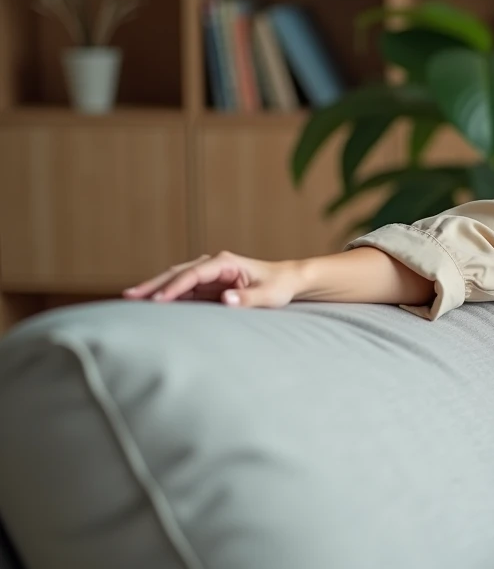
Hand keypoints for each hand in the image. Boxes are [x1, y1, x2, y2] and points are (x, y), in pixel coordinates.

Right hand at [122, 251, 301, 308]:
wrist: (288, 280)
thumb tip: (226, 300)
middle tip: (128, 297)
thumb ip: (248, 298)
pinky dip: (166, 296)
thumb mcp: (269, 295)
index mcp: (225, 262)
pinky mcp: (208, 284)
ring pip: (176, 279)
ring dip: (155, 289)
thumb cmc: (280, 287)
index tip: (156, 301)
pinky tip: (150, 306)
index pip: (193, 274)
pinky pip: (183, 289)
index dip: (173, 287)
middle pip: (177, 272)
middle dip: (153, 284)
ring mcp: (209, 273)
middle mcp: (213, 264)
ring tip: (130, 301)